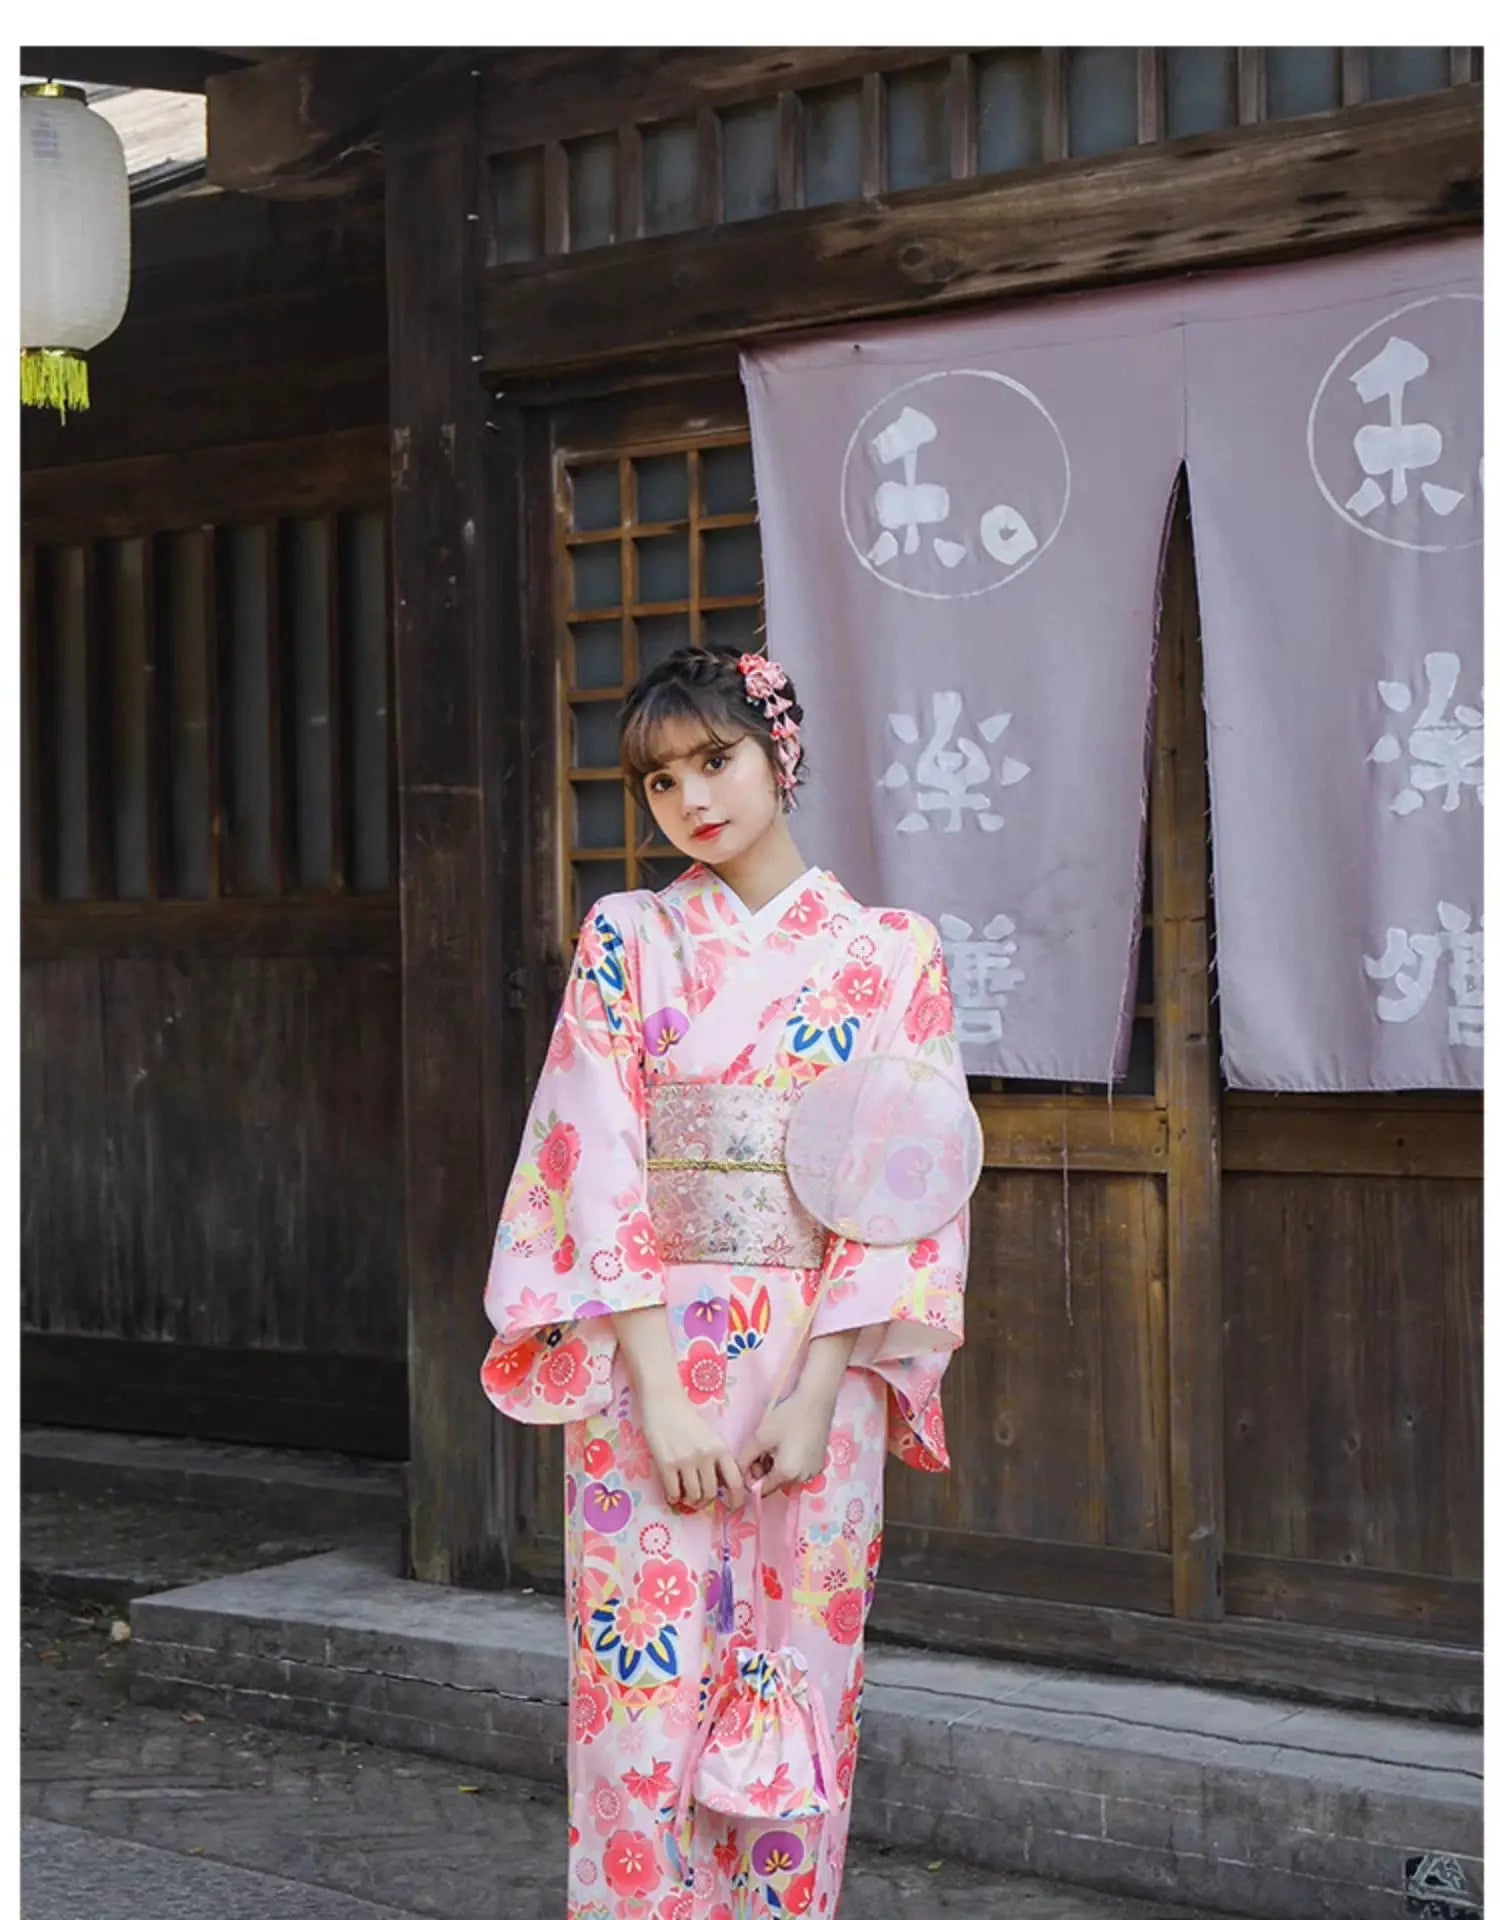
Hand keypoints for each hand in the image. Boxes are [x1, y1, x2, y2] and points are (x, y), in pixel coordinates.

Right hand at [639, 1390, 745, 1511]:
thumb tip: (720, 1486)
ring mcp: (685, 1460)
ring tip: (685, 1497)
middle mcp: (705, 1456)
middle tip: (699, 1500)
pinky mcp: (666, 1463)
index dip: (736, 1499)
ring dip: (690, 1501)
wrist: (663, 1402)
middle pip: (710, 1492)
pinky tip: (672, 1493)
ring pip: (693, 1495)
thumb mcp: (709, 1436)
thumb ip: (716, 1458)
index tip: (733, 1507)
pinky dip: (673, 1497)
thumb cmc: (686, 1419)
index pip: (735, 1480)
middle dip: (705, 1501)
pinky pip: (673, 1491)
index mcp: (719, 1448)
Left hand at [739, 1387, 834, 1498]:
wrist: (815, 1402)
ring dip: (776, 1467)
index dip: (751, 1480)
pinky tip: (787, 1445)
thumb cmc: (787, 1418)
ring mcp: (813, 1471)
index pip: (763, 1490)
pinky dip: (789, 1463)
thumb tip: (737, 1475)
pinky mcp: (819, 1463)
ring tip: (772, 1446)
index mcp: (788, 1474)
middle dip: (763, 1471)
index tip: (747, 1463)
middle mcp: (803, 1478)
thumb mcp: (760, 1438)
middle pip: (776, 1483)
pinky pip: (798, 1470)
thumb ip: (745, 1460)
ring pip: (787, 1476)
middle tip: (758, 1451)